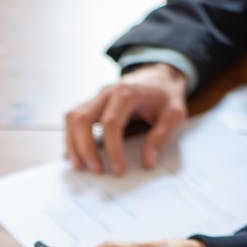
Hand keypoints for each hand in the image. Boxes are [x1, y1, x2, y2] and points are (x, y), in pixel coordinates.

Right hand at [65, 64, 187, 175]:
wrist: (160, 75)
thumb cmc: (166, 95)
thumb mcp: (174, 114)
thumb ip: (161, 137)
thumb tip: (147, 161)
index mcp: (127, 93)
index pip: (111, 123)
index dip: (112, 150)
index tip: (119, 170)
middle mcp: (107, 93)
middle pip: (83, 119)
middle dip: (85, 148)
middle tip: (96, 170)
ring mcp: (97, 98)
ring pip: (73, 118)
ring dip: (72, 144)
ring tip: (79, 166)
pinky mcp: (93, 105)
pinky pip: (73, 119)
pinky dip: (71, 138)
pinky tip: (76, 154)